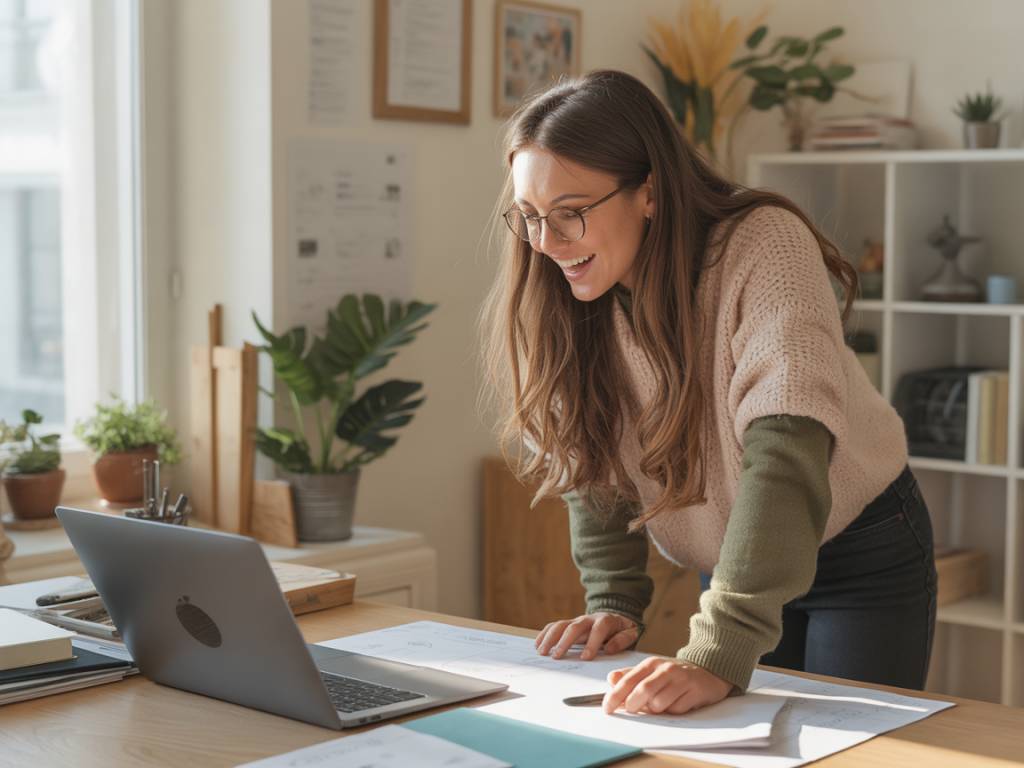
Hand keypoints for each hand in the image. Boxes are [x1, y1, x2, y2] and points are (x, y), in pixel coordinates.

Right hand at [535, 612, 639, 660]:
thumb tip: (609, 648)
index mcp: (606, 621)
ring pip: (561, 625)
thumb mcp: (631, 633)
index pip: (599, 629)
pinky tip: (538, 644)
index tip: (585, 658)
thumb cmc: (621, 630)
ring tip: (542, 652)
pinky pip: (554, 626)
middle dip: (564, 642)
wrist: (614, 617)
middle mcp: (589, 619)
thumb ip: (623, 640)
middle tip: (557, 657)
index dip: (592, 643)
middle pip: (575, 627)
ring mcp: (577, 620)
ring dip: (550, 638)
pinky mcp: (569, 624)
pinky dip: (544, 634)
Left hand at [602, 657, 732, 714]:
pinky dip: (673, 711)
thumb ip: (630, 675)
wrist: (709, 669)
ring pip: (659, 704)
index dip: (615, 696)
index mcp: (651, 664)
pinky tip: (678, 703)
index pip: (628, 681)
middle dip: (634, 705)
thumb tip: (611, 679)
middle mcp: (665, 669)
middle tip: (633, 710)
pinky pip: (677, 709)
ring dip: (656, 710)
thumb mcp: (651, 670)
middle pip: (642, 692)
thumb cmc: (675, 673)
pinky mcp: (695, 691)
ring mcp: (681, 679)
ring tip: (661, 704)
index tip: (607, 708)